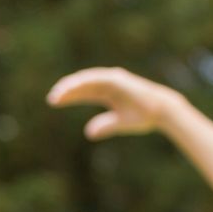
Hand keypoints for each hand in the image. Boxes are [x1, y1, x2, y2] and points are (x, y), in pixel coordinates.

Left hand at [47, 67, 178, 139]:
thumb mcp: (120, 123)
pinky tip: (72, 88)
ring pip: (87, 80)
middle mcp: (108, 83)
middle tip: (51, 99)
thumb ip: (105, 126)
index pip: (83, 93)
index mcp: (108, 92)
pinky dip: (84, 82)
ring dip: (71, 86)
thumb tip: (88, 133)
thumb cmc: (143, 117)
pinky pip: (96, 79)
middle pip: (82, 85)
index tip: (54, 102)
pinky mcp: (117, 79)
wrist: (161, 111)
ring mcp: (113, 79)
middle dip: (66, 91)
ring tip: (58, 95)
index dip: (69, 97)